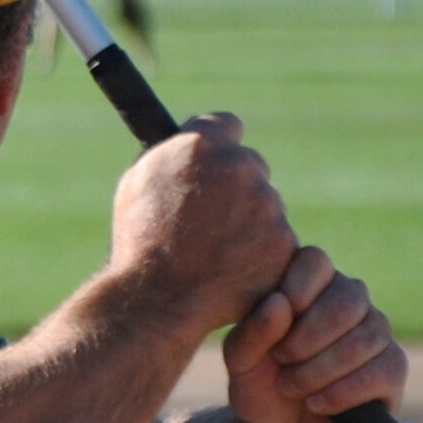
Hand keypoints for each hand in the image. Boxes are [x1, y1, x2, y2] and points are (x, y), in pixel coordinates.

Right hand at [107, 114, 293, 336]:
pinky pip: (279, 242)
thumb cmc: (139, 240)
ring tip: (215, 253)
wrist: (160, 297)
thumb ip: (170, 155)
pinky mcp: (285, 242)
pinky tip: (233, 271)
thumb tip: (186, 142)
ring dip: (250, 222)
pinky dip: (262, 255)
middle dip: (236, 187)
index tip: (214, 164)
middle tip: (212, 219)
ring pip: (266, 206)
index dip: (220, 145)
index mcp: (201, 145)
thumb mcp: (138, 181)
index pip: (227, 125)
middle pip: (250, 165)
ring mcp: (267, 205)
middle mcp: (240, 166)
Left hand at [223, 247, 403, 422]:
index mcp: (310, 283)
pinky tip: (316, 403)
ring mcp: (376, 331)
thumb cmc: (259, 382)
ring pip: (364, 338)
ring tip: (292, 387)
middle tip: (282, 361)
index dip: (297, 290)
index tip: (277, 322)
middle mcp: (349, 299)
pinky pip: (381, 371)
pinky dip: (342, 392)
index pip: (315, 260)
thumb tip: (281, 303)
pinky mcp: (393, 367)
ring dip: (319, 371)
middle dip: (306, 340)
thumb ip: (252, 330)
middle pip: (346, 300)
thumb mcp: (240, 360)